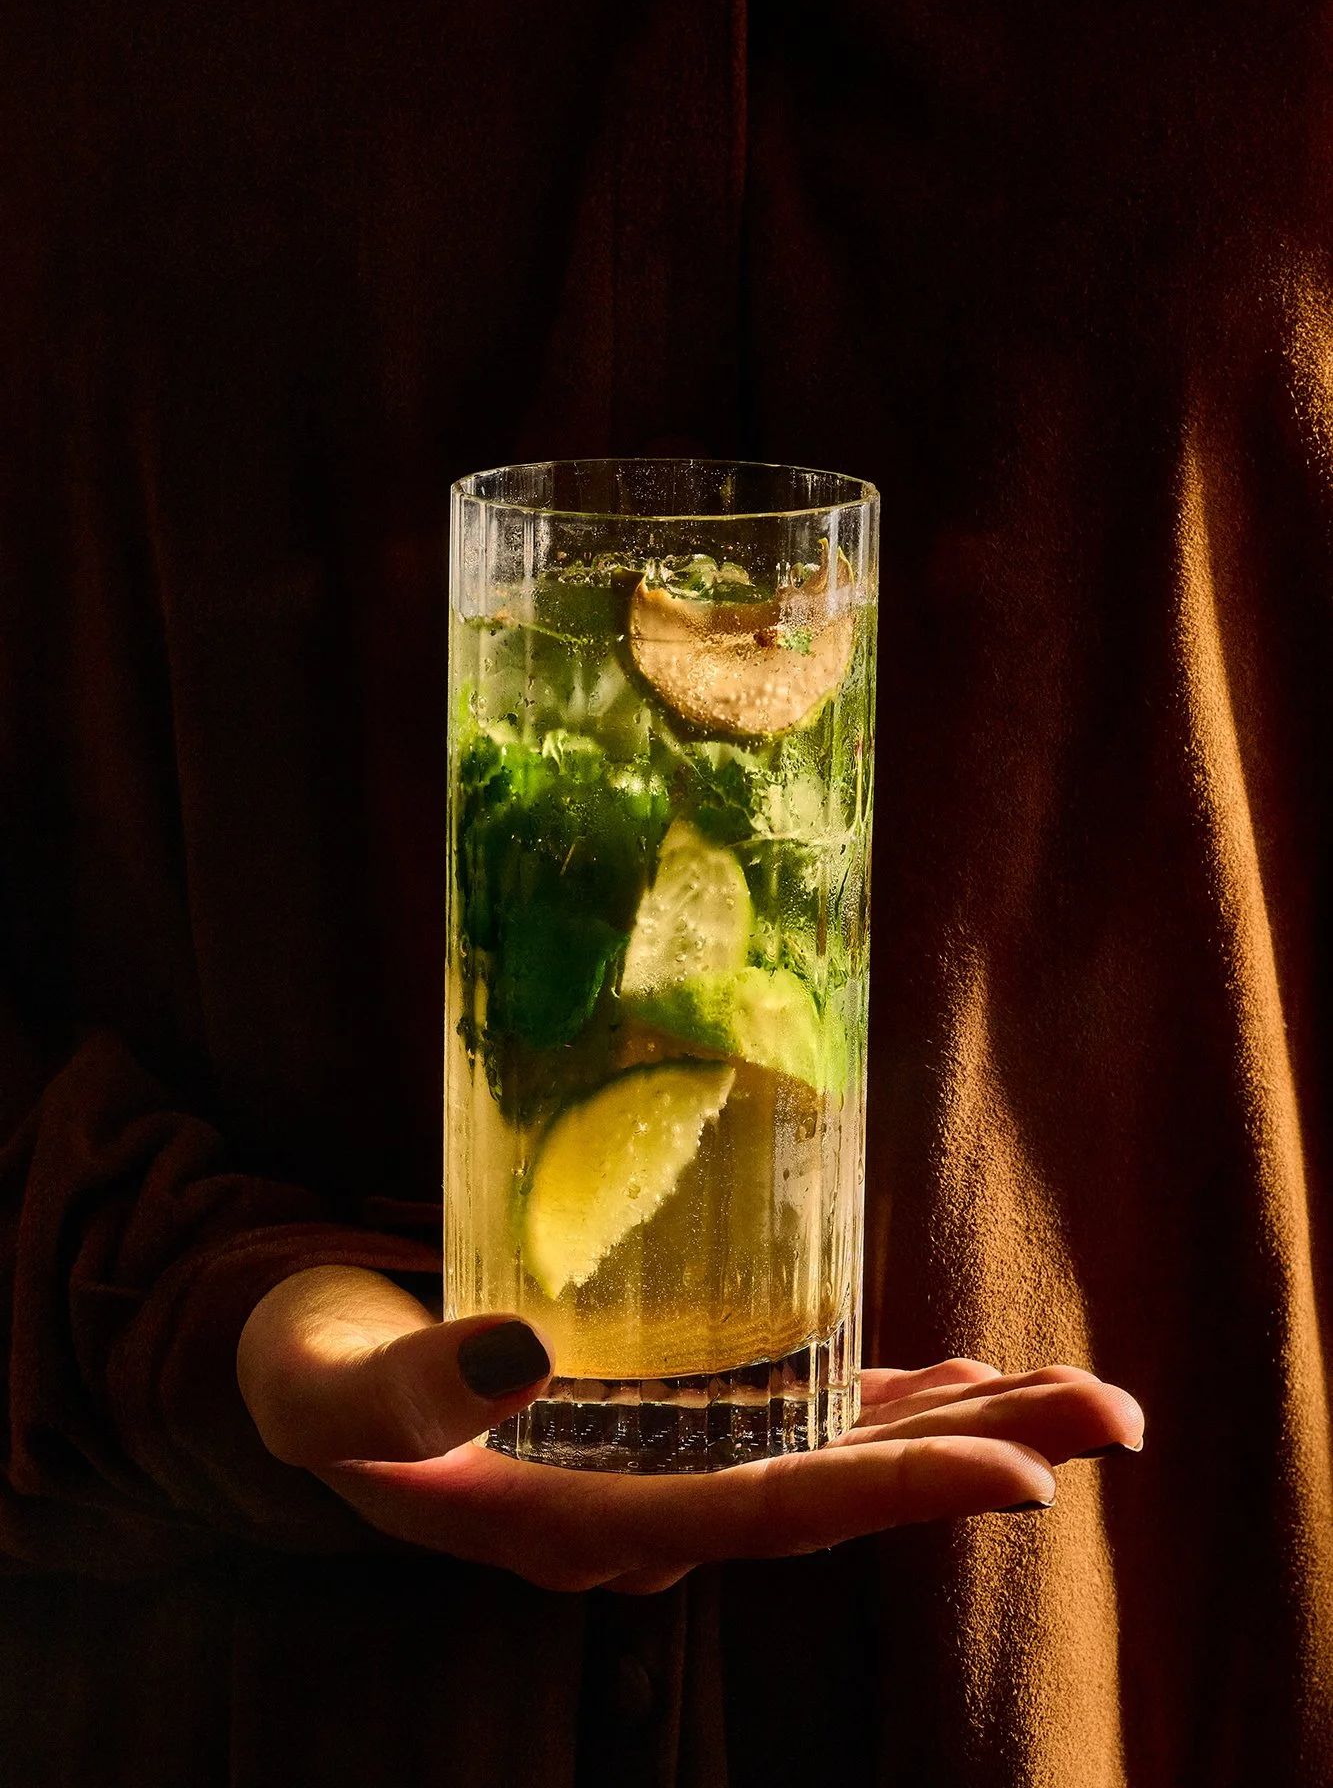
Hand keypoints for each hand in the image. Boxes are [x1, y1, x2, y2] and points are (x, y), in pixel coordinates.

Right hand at [237, 1266, 1144, 1594]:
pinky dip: (890, 1405)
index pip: (765, 1514)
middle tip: (1113, 1415)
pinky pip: (802, 1424)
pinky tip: (961, 1380)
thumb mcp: (332, 1385)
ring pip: (838, 1459)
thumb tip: (524, 1351)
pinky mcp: (667, 1421)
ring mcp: (664, 1473)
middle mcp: (648, 1513)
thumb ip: (413, 1386)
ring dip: (962, 1430)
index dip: (894, 1492)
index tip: (1021, 1475)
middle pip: (839, 1494)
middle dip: (980, 1457)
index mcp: (579, 1522)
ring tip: (1076, 1397)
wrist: (300, 1381)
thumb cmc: (309, 1379)